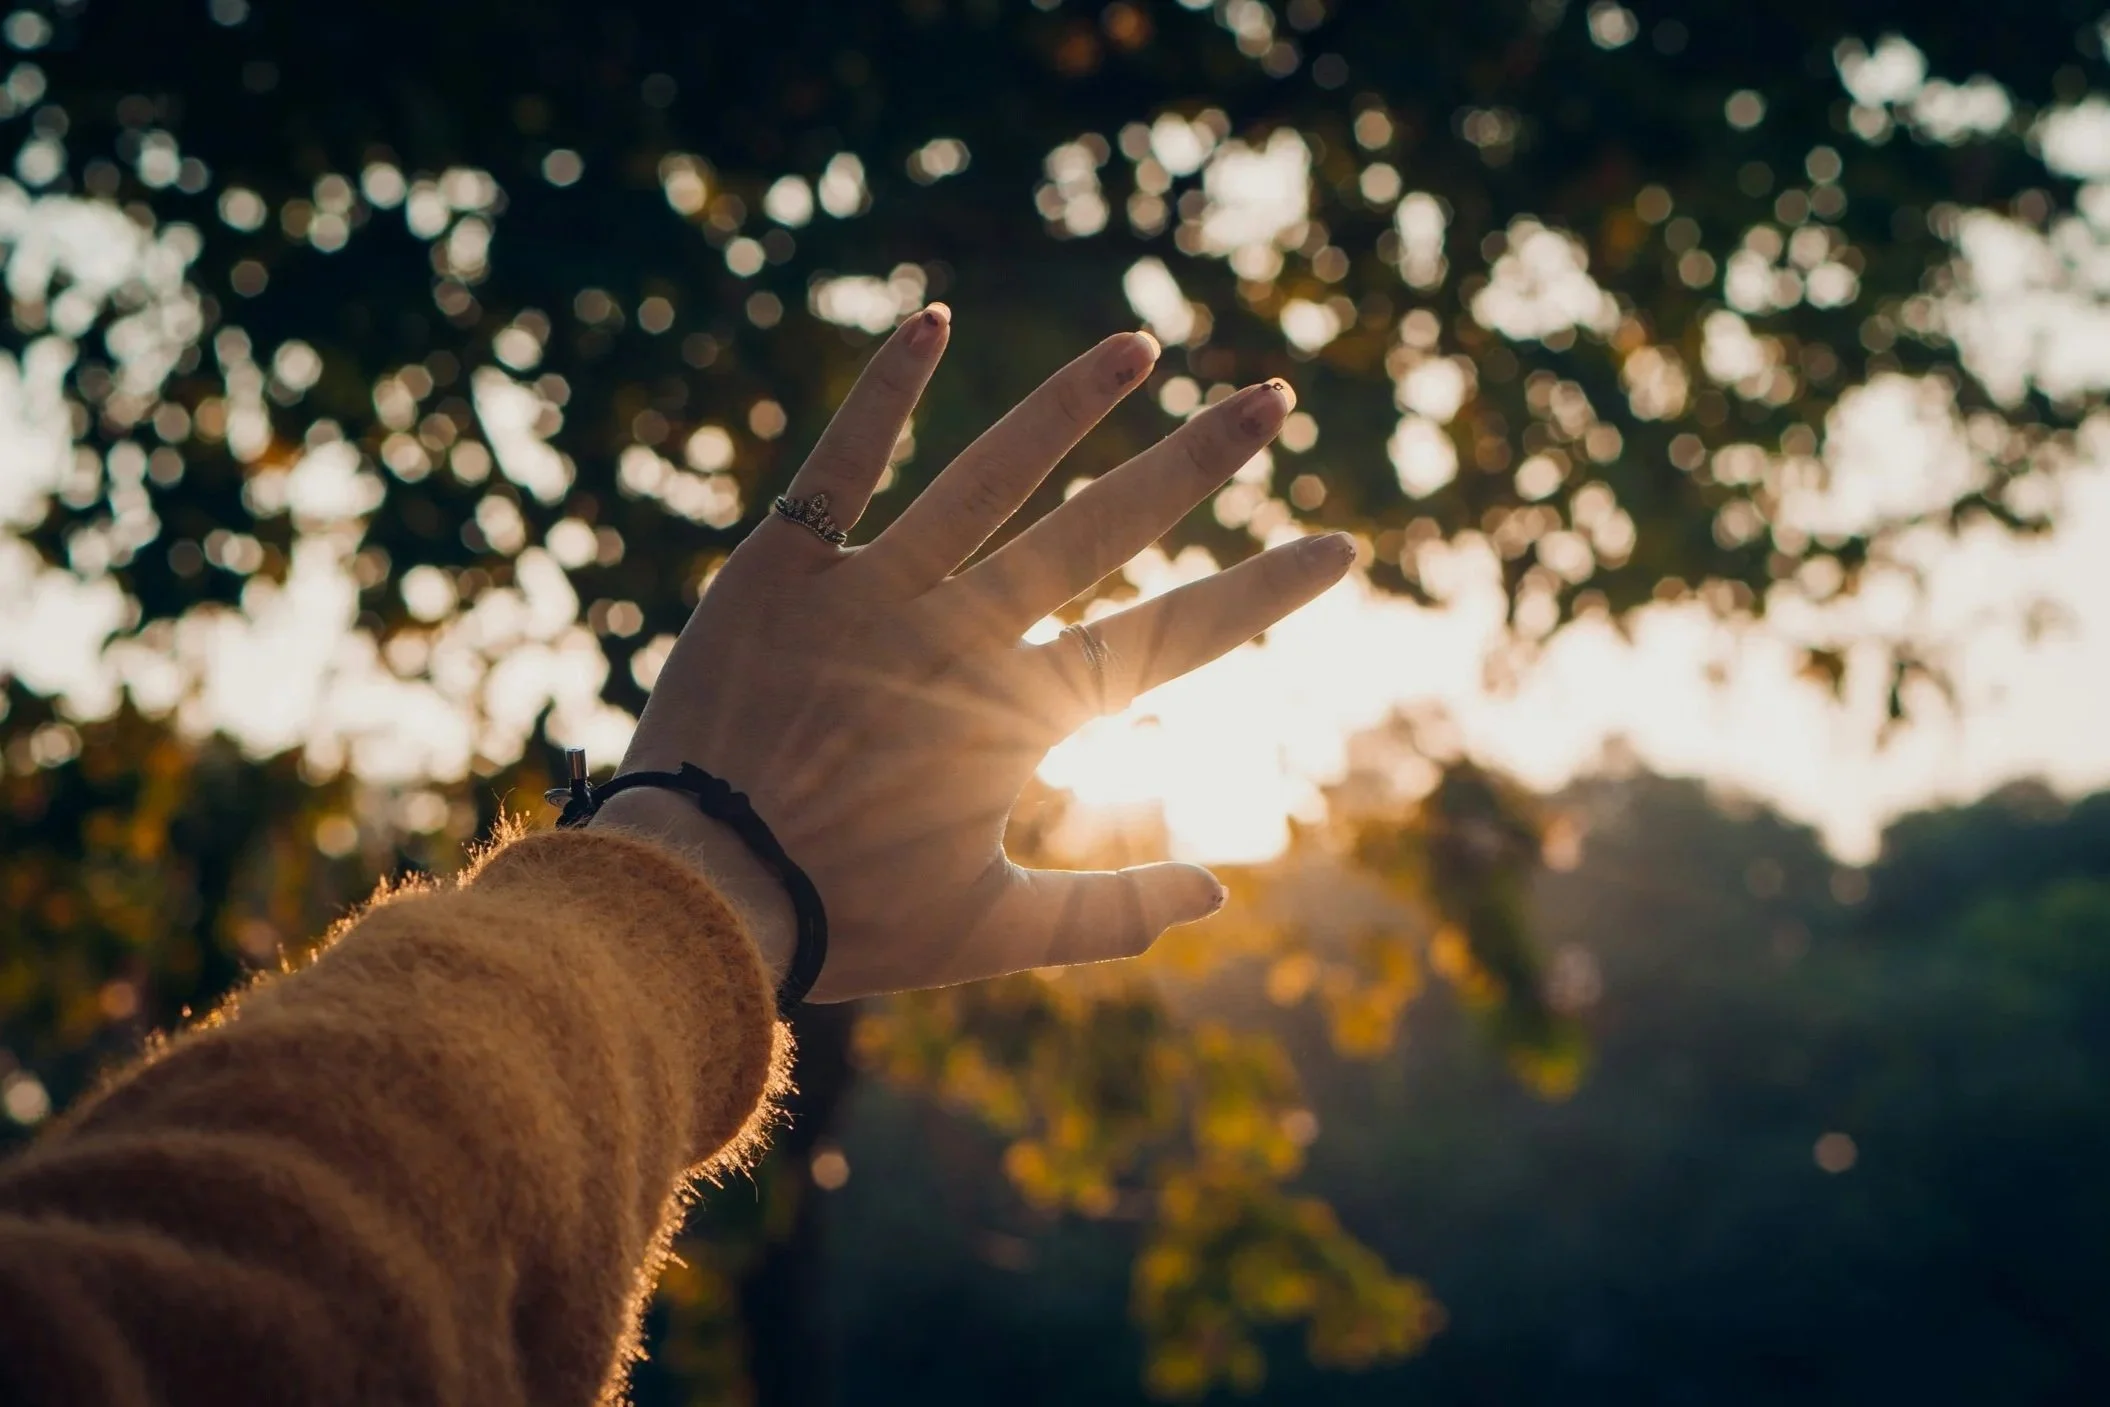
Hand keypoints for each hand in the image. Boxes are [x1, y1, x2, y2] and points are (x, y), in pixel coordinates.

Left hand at [594, 305, 1351, 1000]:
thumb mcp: (989, 932)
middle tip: (1271, 399)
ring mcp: (872, 590)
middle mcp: (961, 633)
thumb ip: (1111, 915)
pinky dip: (886, 393)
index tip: (1337, 546)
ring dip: (1070, 405)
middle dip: (1197, 462)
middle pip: (1102, 530)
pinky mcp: (784, 568)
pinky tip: (930, 318)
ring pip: (990, 477)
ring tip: (1140, 344)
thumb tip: (1220, 891)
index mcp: (1018, 715)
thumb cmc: (843, 918)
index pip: (1170, 638)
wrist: (692, 892)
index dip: (1260, 593)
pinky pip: (842, 463)